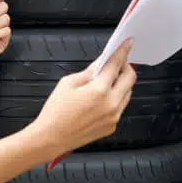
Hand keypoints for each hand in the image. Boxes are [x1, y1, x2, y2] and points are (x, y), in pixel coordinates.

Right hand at [30, 39, 136, 153]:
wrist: (51, 138)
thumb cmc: (56, 113)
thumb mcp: (67, 83)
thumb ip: (88, 72)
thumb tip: (100, 63)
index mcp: (99, 90)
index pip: (116, 64)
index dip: (122, 51)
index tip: (127, 44)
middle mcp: (111, 104)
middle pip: (130, 78)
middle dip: (126, 67)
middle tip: (118, 62)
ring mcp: (113, 117)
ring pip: (128, 93)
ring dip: (121, 84)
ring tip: (107, 81)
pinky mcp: (112, 126)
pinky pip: (120, 107)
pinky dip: (115, 99)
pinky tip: (101, 98)